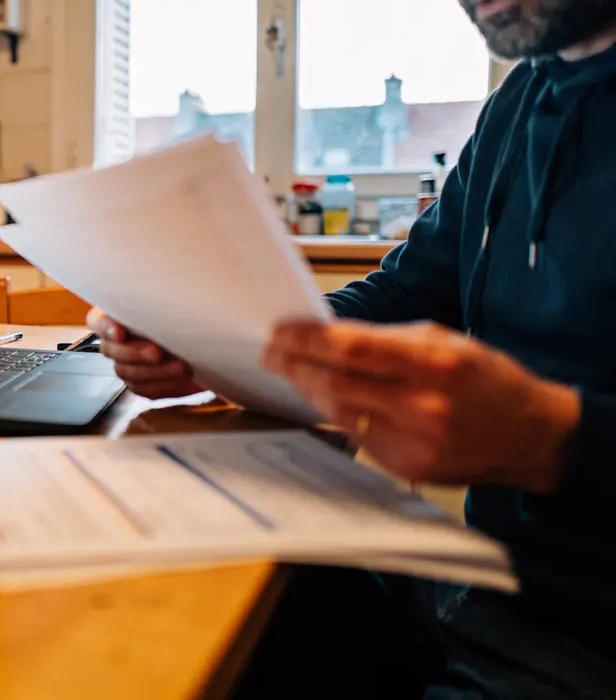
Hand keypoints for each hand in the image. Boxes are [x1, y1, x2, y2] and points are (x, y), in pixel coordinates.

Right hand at [87, 308, 202, 399]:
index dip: (106, 327)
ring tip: (181, 366)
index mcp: (117, 314)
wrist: (206, 341)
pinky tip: (180, 377)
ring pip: (127, 372)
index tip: (121, 332)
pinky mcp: (141, 383)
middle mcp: (117, 341)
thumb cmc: (188, 314)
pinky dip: (163, 384)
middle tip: (158, 351)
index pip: (96, 321)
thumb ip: (159, 299)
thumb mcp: (175, 300)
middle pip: (110, 350)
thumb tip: (158, 292)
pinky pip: (143, 389)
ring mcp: (126, 364)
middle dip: (135, 353)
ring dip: (155, 371)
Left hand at [262, 320, 580, 493]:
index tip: (279, 330)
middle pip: (337, 383)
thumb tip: (326, 335)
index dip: (307, 339)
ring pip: (340, 413)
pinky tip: (321, 399)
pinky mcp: (409, 467)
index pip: (352, 348)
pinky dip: (335, 416)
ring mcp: (416, 441)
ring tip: (289, 371)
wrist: (529, 434)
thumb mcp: (444, 341)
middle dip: (295, 365)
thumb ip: (387, 340)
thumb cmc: (483, 378)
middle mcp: (424, 405)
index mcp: (434, 362)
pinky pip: (357, 437)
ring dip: (308, 390)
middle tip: (270, 352)